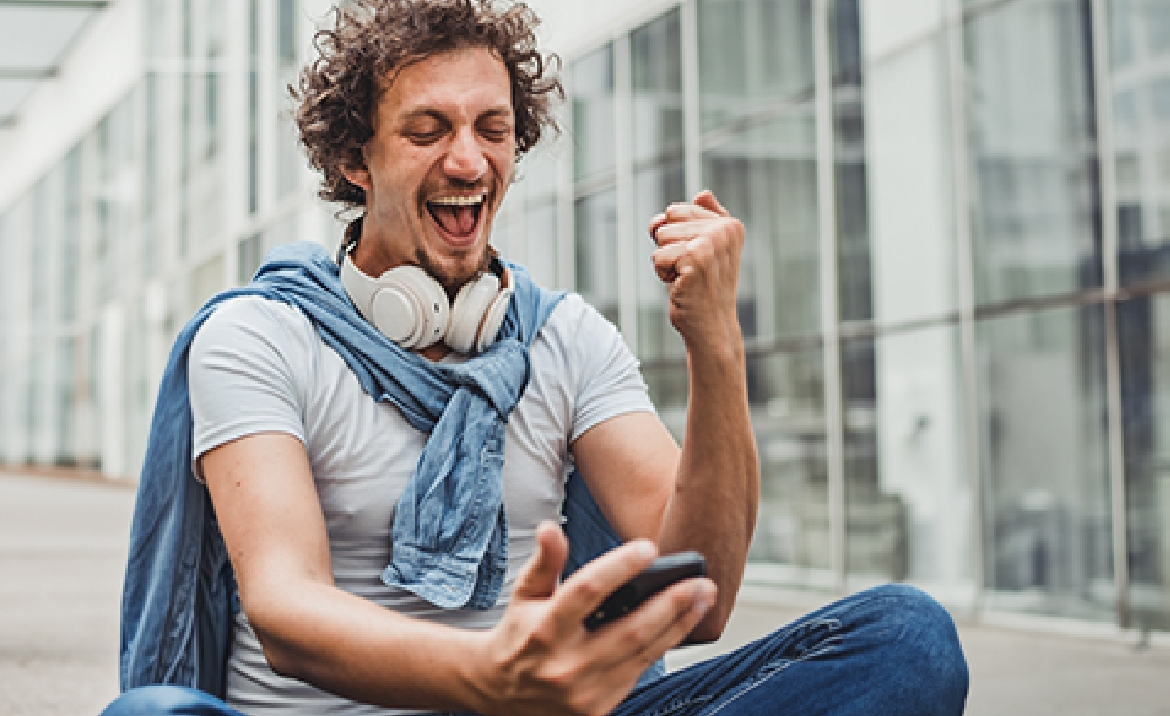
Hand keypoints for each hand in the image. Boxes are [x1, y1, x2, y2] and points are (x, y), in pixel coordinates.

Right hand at [466, 521, 715, 715]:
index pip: (587, 592)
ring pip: (643, 654)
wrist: (501, 694)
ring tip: (704, 598)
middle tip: (701, 581)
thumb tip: (550, 528)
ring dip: (679, 625)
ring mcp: (584, 692)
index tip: (649, 547)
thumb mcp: (525, 594)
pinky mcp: (598, 709)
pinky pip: (638, 672)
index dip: (619, 568)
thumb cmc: (521, 633)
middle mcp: (565, 665)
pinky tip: (682, 623)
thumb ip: (544, 561)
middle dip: (671, 604)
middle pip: (630, 631)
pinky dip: (662, 646)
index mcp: (543, 630)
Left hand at [649, 191, 744, 350]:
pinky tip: (682, 285)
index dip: (675, 236)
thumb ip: (707, 219)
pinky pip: (658, 256)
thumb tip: (703, 193)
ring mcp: (711, 242)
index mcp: (730, 224)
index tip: (695, 258)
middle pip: (665, 222)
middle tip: (690, 271)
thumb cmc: (705, 288)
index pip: (675, 211)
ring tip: (687, 278)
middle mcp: (724, 230)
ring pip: (660, 238)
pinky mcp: (695, 258)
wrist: (712, 326)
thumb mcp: (709, 250)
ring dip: (666, 262)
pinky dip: (663, 274)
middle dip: (669, 248)